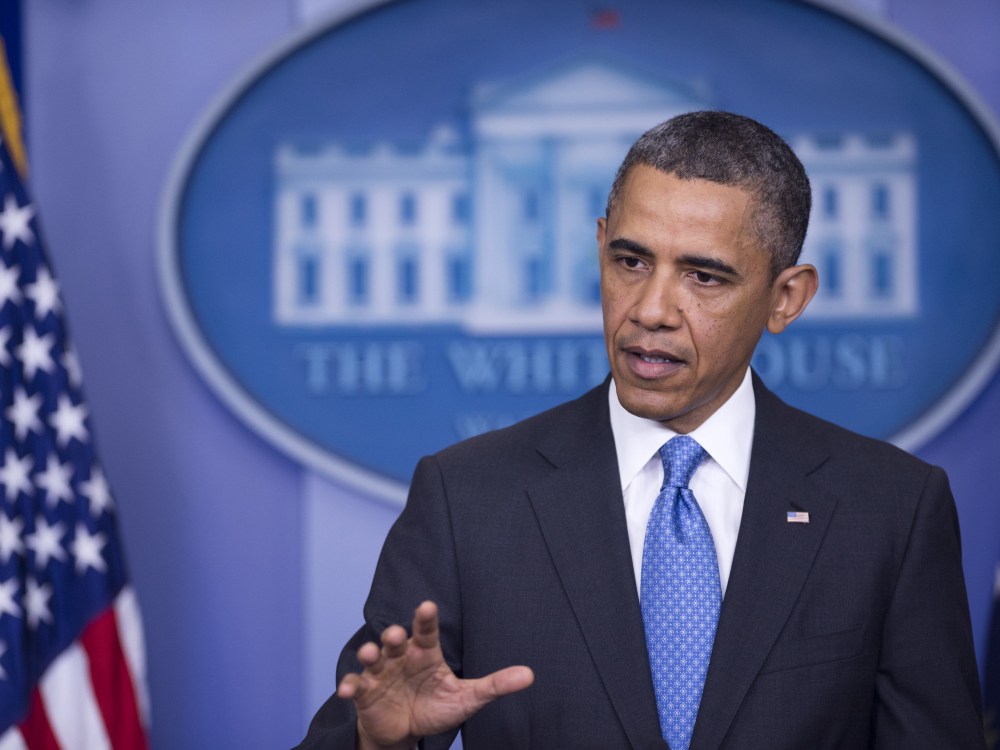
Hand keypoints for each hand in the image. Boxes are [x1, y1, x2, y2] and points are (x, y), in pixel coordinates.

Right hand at [337, 600, 533, 749]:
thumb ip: (495, 685)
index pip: (426, 631)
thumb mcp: (468, 698)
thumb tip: (530, 675)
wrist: (406, 731)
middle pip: (396, 640)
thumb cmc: (437, 706)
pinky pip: (356, 686)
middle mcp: (401, 657)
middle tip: (396, 634)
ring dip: (369, 653)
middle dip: (394, 635)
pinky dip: (350, 685)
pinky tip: (348, 689)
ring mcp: (381, 674)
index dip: (425, 618)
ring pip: (372, 657)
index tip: (427, 605)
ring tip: (369, 653)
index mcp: (426, 653)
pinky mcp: (366, 693)